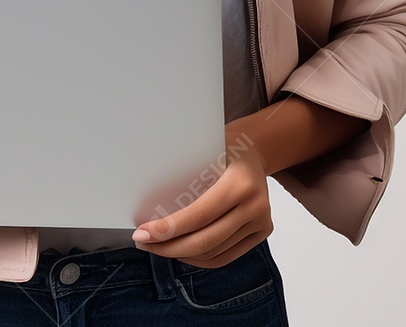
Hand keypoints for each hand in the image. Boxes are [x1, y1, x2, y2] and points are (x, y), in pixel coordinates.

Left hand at [130, 146, 272, 267]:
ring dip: (181, 254)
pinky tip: (180, 251)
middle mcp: (255, 206)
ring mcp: (261, 222)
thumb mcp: (204, 149)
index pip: (199, 216)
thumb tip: (148, 203)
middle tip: (143, 242)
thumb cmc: (224, 146)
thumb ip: (184, 174)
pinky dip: (200, 258)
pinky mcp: (262, 232)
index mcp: (241, 183)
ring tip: (157, 246)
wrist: (255, 148)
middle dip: (169, 247)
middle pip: (205, 241)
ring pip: (213, 253)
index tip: (143, 232)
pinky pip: (224, 256)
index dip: (168, 229)